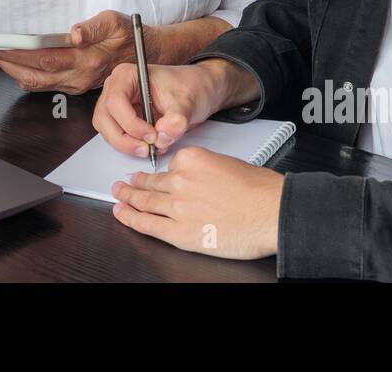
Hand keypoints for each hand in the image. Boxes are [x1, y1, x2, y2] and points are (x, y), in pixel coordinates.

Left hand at [0, 10, 135, 94]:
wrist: (143, 55)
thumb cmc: (127, 36)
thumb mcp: (114, 21)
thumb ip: (93, 27)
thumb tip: (74, 33)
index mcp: (86, 59)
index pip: (45, 58)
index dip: (21, 54)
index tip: (3, 45)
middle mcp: (79, 76)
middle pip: (36, 75)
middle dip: (10, 64)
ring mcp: (76, 84)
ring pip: (38, 84)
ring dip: (16, 72)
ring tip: (0, 58)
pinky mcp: (75, 86)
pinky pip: (46, 86)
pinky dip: (28, 78)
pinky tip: (18, 69)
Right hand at [92, 60, 230, 156]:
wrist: (197, 91)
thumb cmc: (189, 87)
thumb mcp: (187, 103)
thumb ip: (176, 120)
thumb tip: (163, 136)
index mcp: (128, 75)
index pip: (115, 101)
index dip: (130, 123)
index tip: (152, 135)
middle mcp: (116, 87)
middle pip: (104, 118)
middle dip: (124, 138)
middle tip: (147, 149)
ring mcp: (116, 104)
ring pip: (106, 130)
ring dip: (125, 144)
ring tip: (150, 149)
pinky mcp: (121, 118)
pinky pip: (115, 136)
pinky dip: (129, 146)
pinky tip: (149, 146)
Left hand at [112, 147, 283, 258]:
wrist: (273, 211)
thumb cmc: (261, 190)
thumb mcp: (229, 164)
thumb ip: (205, 169)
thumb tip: (197, 180)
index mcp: (192, 159)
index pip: (170, 165)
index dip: (163, 173)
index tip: (153, 175)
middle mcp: (180, 180)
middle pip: (152, 183)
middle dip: (136, 183)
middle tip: (125, 182)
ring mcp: (177, 207)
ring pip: (145, 201)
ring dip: (127, 197)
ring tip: (119, 195)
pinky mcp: (179, 232)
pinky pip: (147, 224)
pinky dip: (130, 218)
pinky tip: (120, 213)